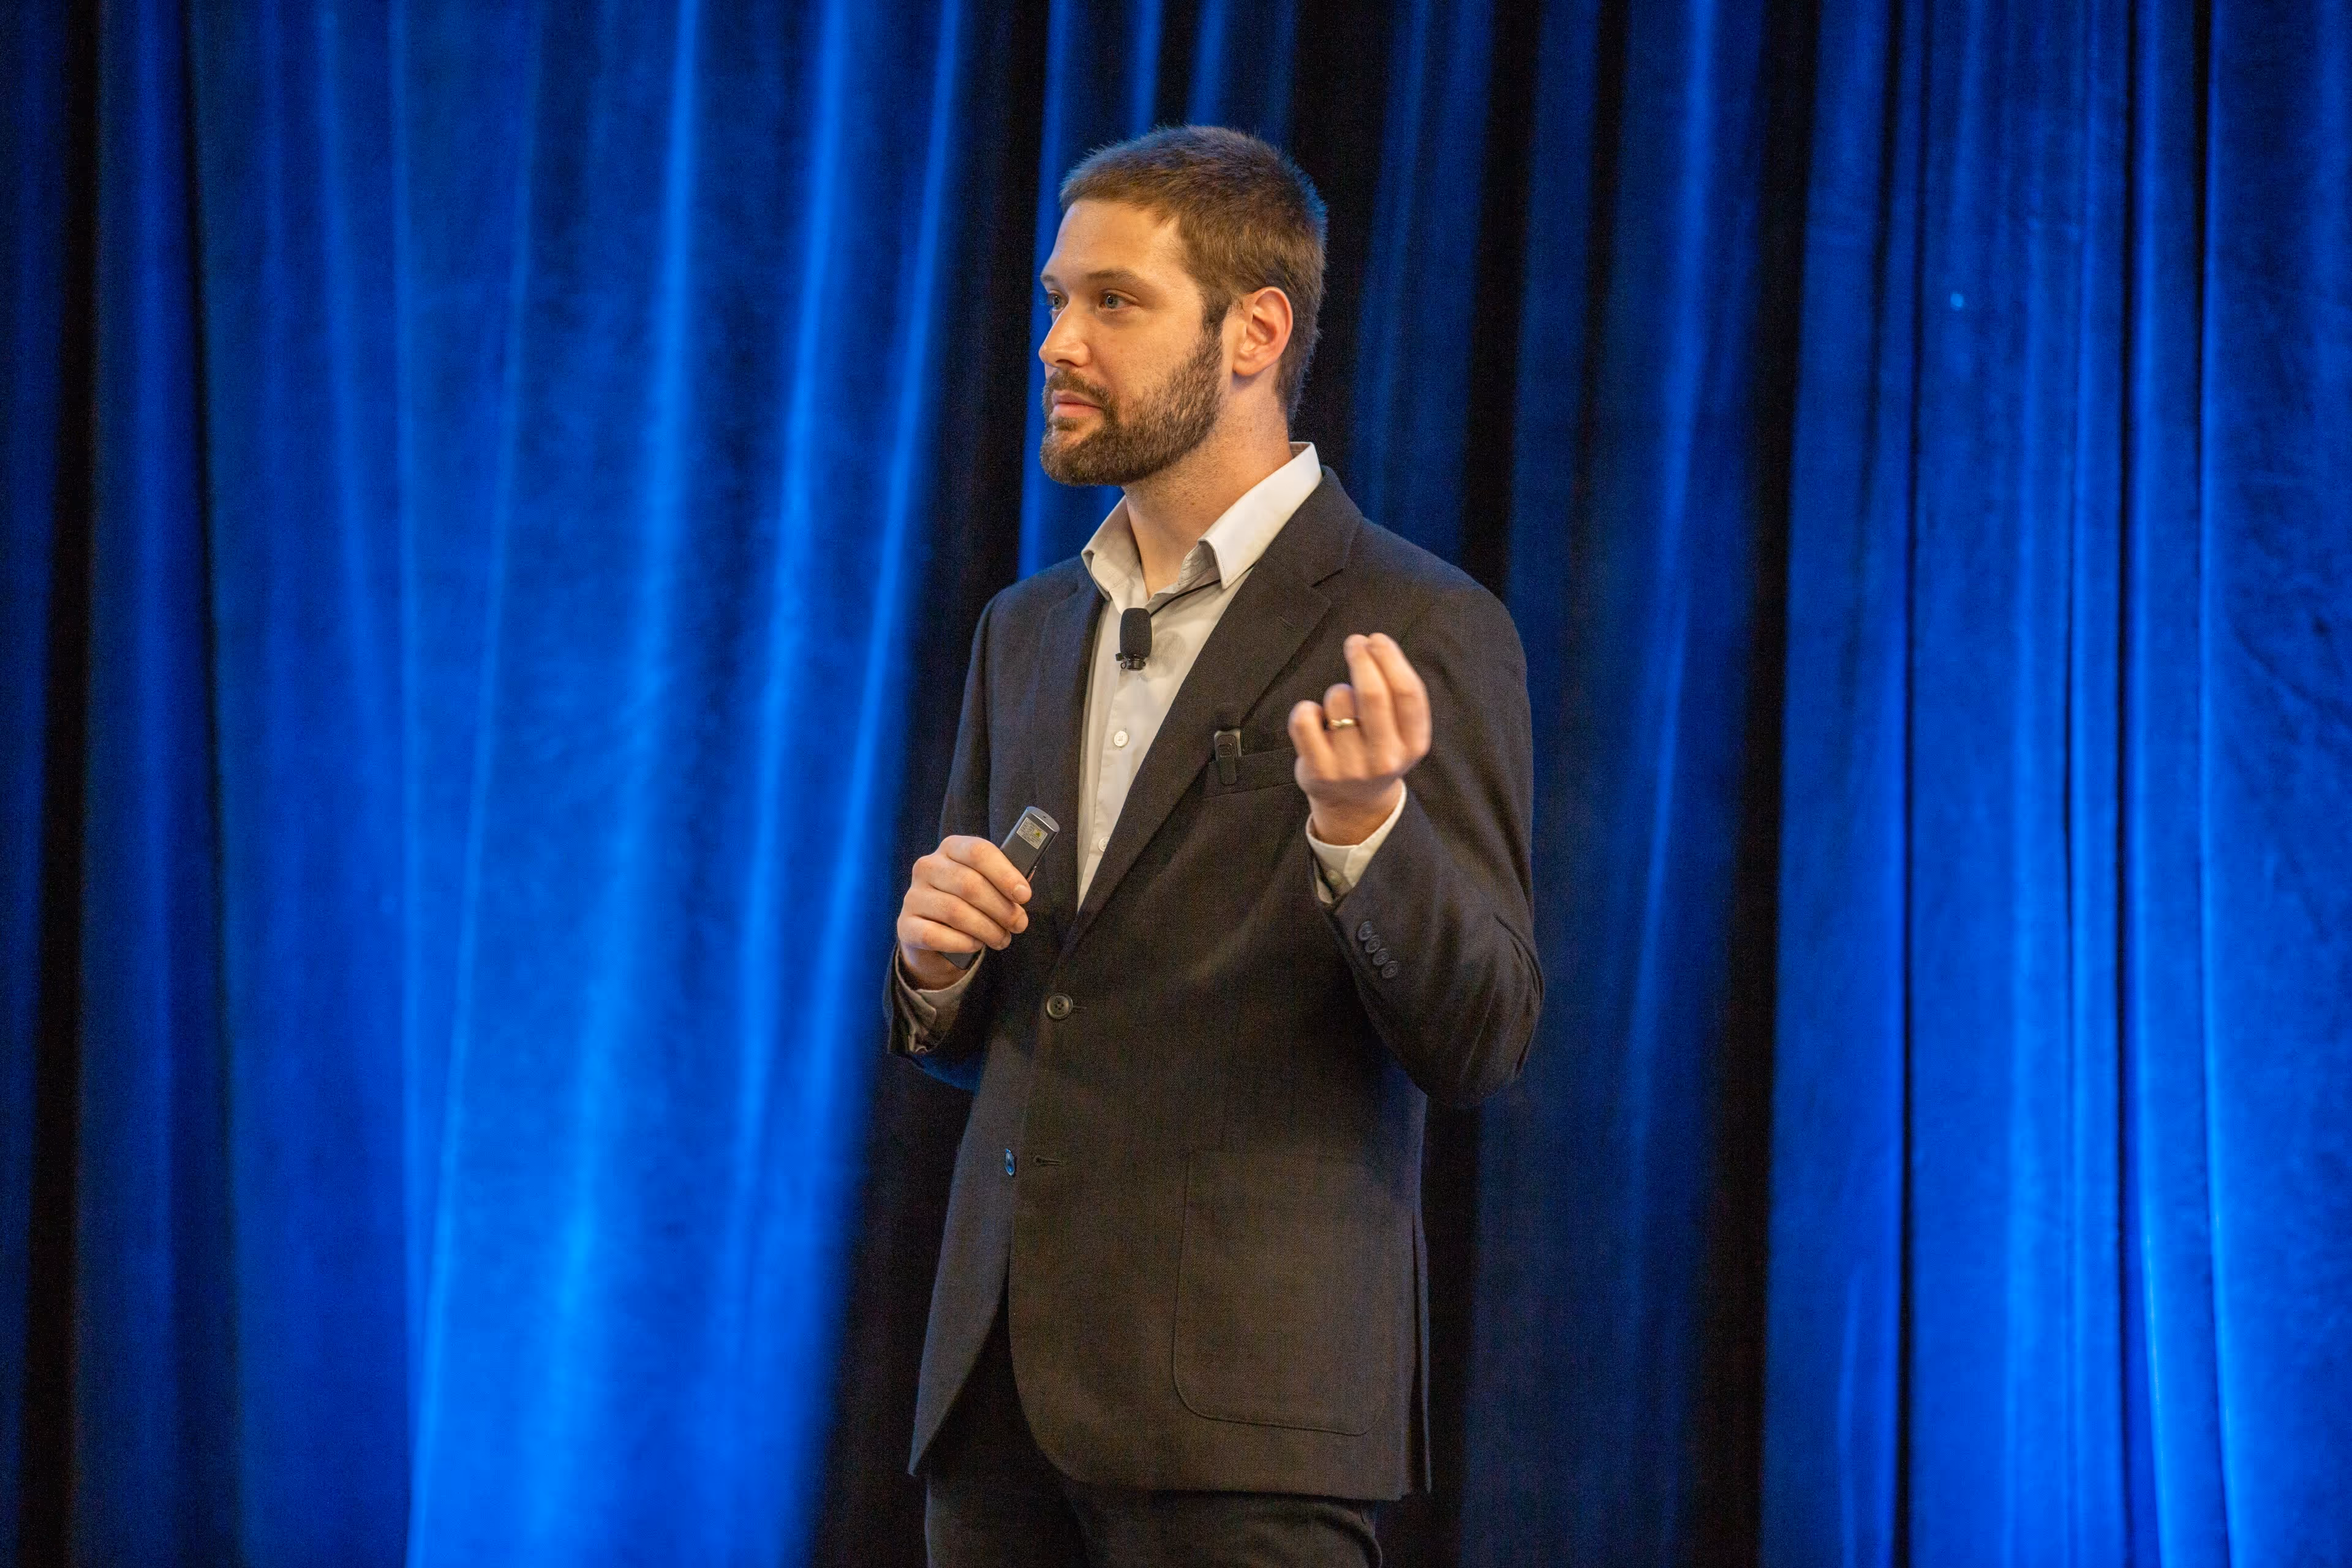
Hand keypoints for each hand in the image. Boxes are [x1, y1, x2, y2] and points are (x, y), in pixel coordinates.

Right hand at [896, 834, 1032, 990]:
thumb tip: (1024, 886)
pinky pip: (936, 935)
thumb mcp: (990, 886)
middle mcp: (928, 867)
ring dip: (987, 929)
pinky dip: (962, 943)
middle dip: (1001, 908)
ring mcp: (913, 896)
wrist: (936, 938)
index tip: (1024, 895)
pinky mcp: (906, 925)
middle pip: (969, 884)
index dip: (1005, 874)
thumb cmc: (971, 904)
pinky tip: (976, 945)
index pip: (978, 851)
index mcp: (951, 848)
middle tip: (1019, 925)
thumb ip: (1007, 880)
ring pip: (955, 912)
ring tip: (1002, 938)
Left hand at [1287, 632, 1430, 844]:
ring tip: (1339, 708)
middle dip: (1361, 658)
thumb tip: (1374, 645)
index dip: (1391, 659)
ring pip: (1338, 700)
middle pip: (1372, 693)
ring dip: (1337, 691)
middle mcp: (1385, 758)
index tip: (1377, 640)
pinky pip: (1305, 719)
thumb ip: (1397, 696)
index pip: (1407, 692)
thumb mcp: (1402, 732)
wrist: (1355, 804)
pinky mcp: (1319, 771)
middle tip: (1355, 642)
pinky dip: (1305, 708)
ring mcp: (1351, 767)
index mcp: (1413, 744)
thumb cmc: (1377, 750)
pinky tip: (1313, 717)